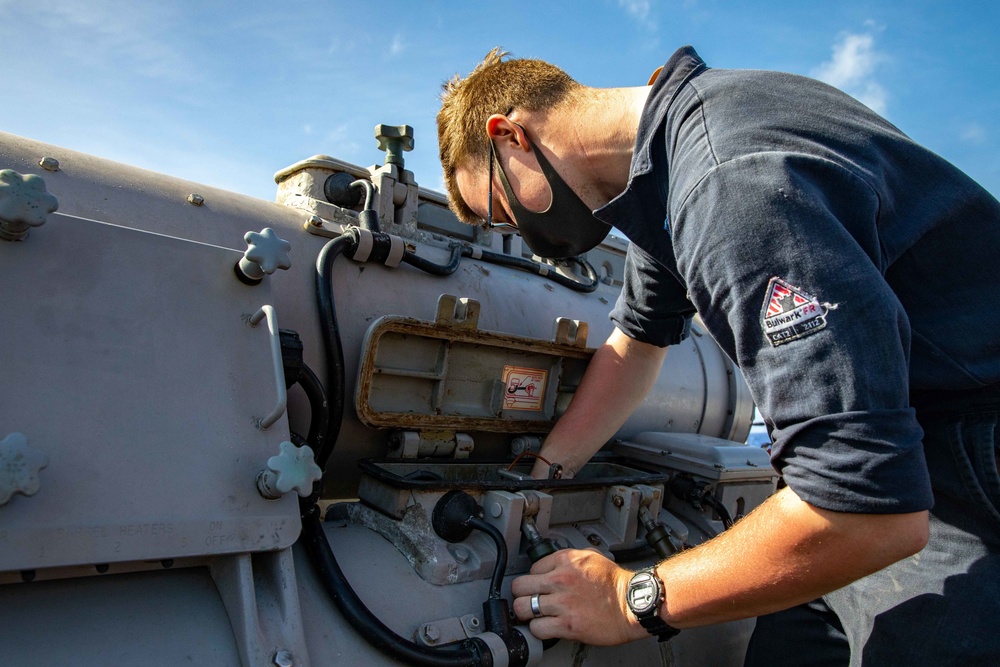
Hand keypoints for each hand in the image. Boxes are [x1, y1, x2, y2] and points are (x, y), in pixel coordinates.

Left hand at [510, 549, 646, 645]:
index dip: (534, 579)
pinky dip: (539, 630)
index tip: (538, 586)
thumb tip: (554, 563)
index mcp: (565, 561)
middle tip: (528, 600)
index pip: (531, 569)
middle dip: (522, 595)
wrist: (632, 604)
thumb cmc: (615, 583)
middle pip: (519, 587)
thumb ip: (569, 558)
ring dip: (527, 614)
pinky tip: (546, 626)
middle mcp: (560, 580)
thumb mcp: (591, 556)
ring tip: (535, 615)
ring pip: (523, 608)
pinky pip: (537, 628)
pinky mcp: (568, 625)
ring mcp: (563, 603)